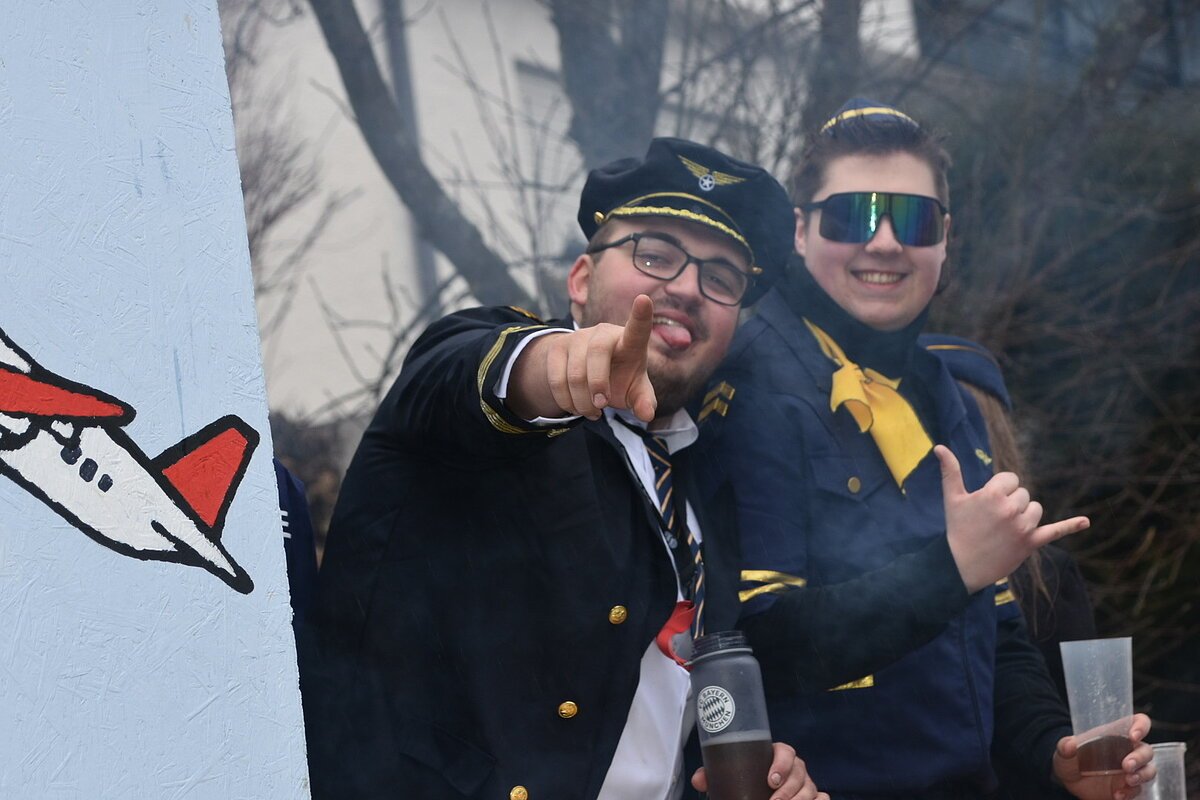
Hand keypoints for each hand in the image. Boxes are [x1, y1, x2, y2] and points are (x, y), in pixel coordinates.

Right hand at [508, 295, 656, 421]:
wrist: (589, 373)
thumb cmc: (621, 377)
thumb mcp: (635, 391)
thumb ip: (644, 402)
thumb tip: (647, 414)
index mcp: (630, 342)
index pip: (637, 328)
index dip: (640, 315)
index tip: (644, 300)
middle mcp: (603, 333)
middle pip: (597, 353)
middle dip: (597, 384)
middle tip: (601, 406)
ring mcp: (578, 337)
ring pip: (574, 373)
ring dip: (582, 402)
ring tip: (592, 413)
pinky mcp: (557, 347)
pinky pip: (556, 379)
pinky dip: (566, 401)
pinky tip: (576, 408)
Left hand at [691, 741, 828, 799]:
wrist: (760, 788)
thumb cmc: (747, 779)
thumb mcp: (731, 775)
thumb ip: (713, 775)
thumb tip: (699, 779)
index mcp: (778, 755)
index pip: (787, 752)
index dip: (782, 764)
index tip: (771, 780)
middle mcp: (796, 768)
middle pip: (801, 774)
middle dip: (788, 790)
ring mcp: (807, 783)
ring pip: (812, 789)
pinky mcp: (813, 797)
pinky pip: (823, 798)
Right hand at [936, 445, 1089, 592]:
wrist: (961, 566)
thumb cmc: (956, 529)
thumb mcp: (952, 498)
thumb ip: (950, 471)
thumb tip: (940, 447)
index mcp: (992, 494)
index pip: (1011, 479)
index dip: (999, 489)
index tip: (987, 503)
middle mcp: (1011, 509)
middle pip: (1023, 494)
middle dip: (1010, 503)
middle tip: (992, 520)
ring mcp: (1023, 526)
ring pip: (1035, 509)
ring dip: (1024, 515)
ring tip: (1005, 528)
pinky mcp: (1031, 542)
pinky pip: (1054, 531)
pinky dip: (1071, 526)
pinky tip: (1086, 522)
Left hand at [1054, 714, 1155, 799]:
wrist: (1069, 785)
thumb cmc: (1070, 761)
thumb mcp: (1064, 752)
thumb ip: (1065, 747)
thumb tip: (1069, 744)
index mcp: (1115, 735)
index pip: (1137, 723)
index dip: (1141, 726)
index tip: (1133, 735)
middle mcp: (1127, 751)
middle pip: (1146, 750)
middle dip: (1140, 757)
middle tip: (1126, 766)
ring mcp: (1130, 770)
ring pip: (1149, 770)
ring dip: (1142, 775)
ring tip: (1128, 781)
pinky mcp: (1129, 787)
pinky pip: (1138, 789)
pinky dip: (1130, 793)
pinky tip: (1118, 794)